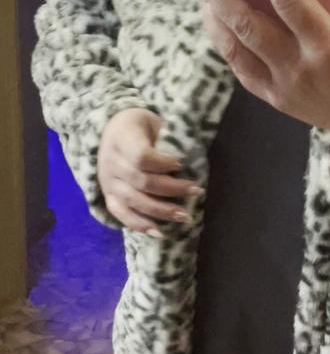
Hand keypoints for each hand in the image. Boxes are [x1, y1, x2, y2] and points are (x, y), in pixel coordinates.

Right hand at [96, 108, 204, 237]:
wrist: (110, 131)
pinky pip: (121, 214)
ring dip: (162, 211)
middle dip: (172, 189)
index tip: (182, 164)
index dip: (163, 163)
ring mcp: (108, 182)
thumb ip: (166, 136)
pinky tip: (160, 233)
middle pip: (142, 181)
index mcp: (122, 139)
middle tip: (196, 191)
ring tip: (185, 216)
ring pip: (135, 200)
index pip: (141, 157)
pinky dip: (140, 225)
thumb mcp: (152, 121)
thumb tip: (192, 157)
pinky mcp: (109, 196)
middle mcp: (111, 162)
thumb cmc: (139, 126)